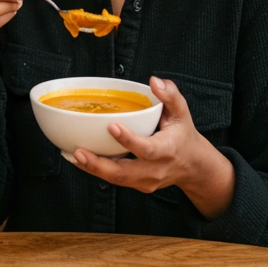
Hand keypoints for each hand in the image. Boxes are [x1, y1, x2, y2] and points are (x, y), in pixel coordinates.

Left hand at [64, 77, 234, 219]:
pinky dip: (95, 170)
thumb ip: (170, 95)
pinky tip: (78, 159)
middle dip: (100, 164)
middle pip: (125, 173)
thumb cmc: (183, 135)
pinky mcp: (136, 184)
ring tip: (73, 155)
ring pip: (117, 179)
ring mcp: (145, 180)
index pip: (148, 149)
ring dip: (92, 168)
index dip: (129, 140)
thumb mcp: (182, 112)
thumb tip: (154, 82)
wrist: (194, 166)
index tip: (111, 126)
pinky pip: (114, 179)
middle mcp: (155, 169)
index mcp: (168, 149)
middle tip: (79, 151)